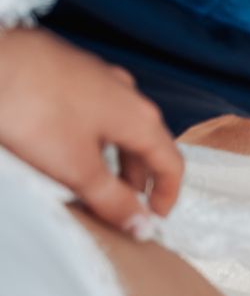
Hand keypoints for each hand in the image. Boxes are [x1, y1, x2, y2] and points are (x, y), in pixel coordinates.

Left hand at [0, 28, 183, 228]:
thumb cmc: (31, 106)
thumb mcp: (76, 167)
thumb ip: (112, 200)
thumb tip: (142, 225)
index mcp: (139, 117)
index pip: (172, 162)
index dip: (167, 195)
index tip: (152, 217)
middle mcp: (125, 92)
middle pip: (145, 144)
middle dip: (136, 179)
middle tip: (118, 206)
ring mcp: (96, 77)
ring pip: (115, 126)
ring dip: (110, 158)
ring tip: (86, 179)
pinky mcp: (66, 71)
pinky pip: (89, 111)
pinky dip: (87, 136)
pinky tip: (59, 145)